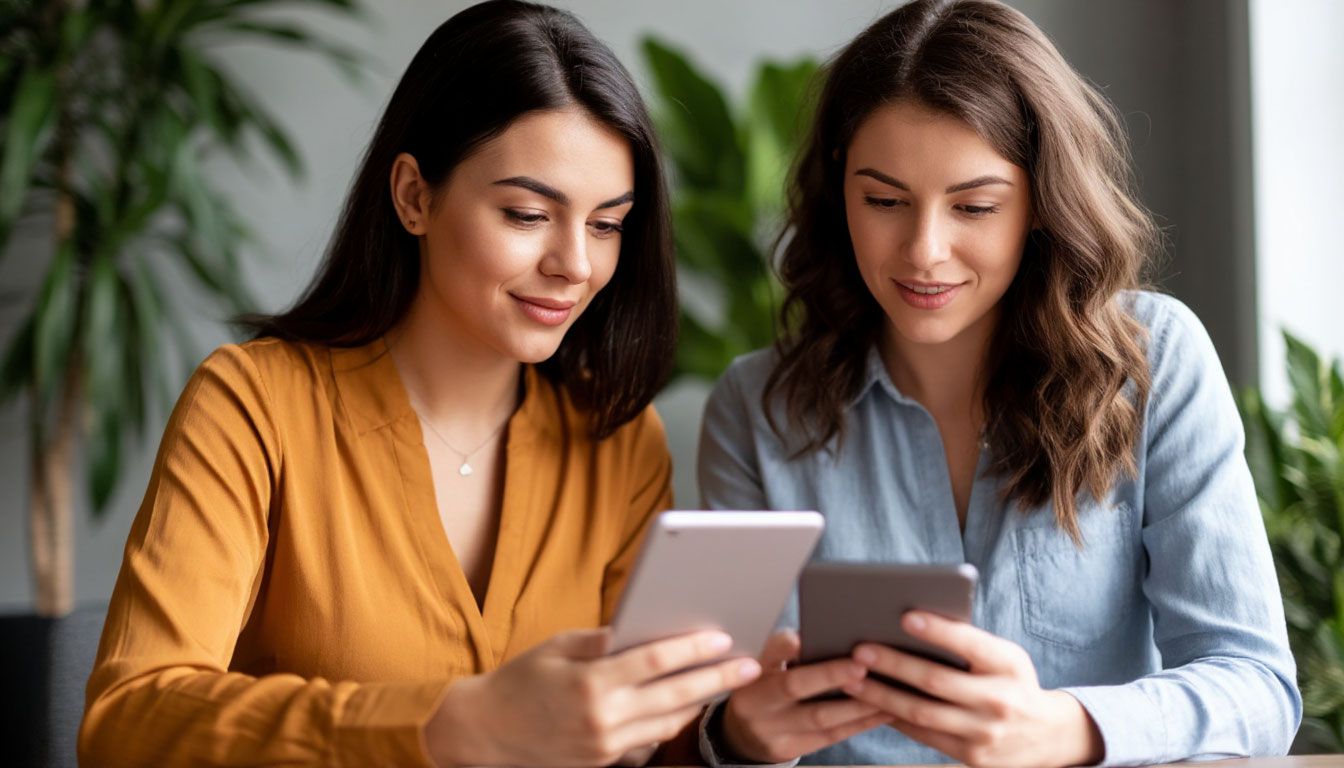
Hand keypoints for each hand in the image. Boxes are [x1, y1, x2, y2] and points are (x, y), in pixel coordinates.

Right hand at [426, 627, 761, 766]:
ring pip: (668, 723)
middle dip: (716, 680)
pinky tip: (689, 704)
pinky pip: (649, 740)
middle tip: (748, 666)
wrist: (484, 733)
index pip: (655, 662)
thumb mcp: (557, 647)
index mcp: (591, 683)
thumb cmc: (519, 680)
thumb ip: (602, 640)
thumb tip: (641, 627)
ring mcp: (605, 746)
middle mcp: (603, 719)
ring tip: (726, 681)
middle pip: (674, 696)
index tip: (721, 638)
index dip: (693, 649)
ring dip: (700, 701)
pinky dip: (671, 721)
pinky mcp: (604, 763)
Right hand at [720, 630, 892, 762]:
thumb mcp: (762, 664)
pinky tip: (881, 712)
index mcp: (749, 672)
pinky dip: (859, 723)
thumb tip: (820, 633)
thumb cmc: (763, 685)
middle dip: (830, 675)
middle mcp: (754, 703)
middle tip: (861, 664)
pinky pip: (830, 737)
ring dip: (857, 703)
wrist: (742, 732)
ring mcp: (771, 731)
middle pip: (794, 687)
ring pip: (820, 717)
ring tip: (886, 689)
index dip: (784, 647)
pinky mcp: (788, 750)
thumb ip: (782, 649)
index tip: (804, 638)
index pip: (766, 655)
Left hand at [844, 612, 1102, 767]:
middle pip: (936, 682)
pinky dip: (893, 718)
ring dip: (881, 695)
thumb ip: (968, 643)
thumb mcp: (1005, 656)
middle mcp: (1000, 701)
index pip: (970, 644)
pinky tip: (870, 703)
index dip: (937, 630)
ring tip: (851, 679)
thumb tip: (910, 625)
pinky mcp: (972, 758)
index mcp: (1008, 665)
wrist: (1047, 735)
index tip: (905, 616)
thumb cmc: (1012, 681)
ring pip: (922, 714)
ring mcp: (985, 734)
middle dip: (893, 665)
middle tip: (859, 650)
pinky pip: (923, 736)